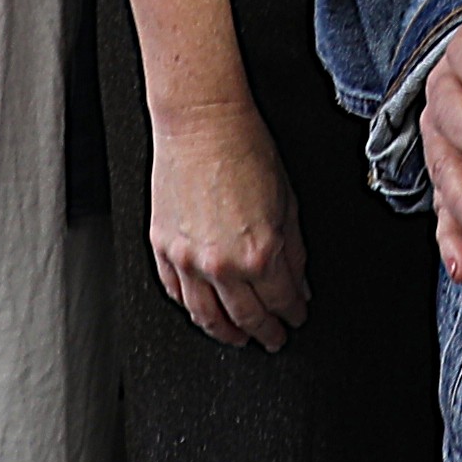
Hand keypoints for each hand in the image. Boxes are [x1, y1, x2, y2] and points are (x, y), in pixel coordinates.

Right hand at [146, 96, 312, 351]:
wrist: (202, 123)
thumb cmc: (245, 149)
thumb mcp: (288, 202)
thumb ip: (295, 251)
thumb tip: (299, 283)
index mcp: (260, 253)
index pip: (282, 301)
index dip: (293, 314)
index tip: (296, 318)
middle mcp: (222, 263)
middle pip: (247, 317)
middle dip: (265, 332)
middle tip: (273, 338)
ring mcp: (187, 259)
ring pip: (206, 316)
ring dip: (226, 333)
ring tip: (238, 337)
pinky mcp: (162, 247)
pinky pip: (175, 292)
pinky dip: (191, 307)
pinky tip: (202, 309)